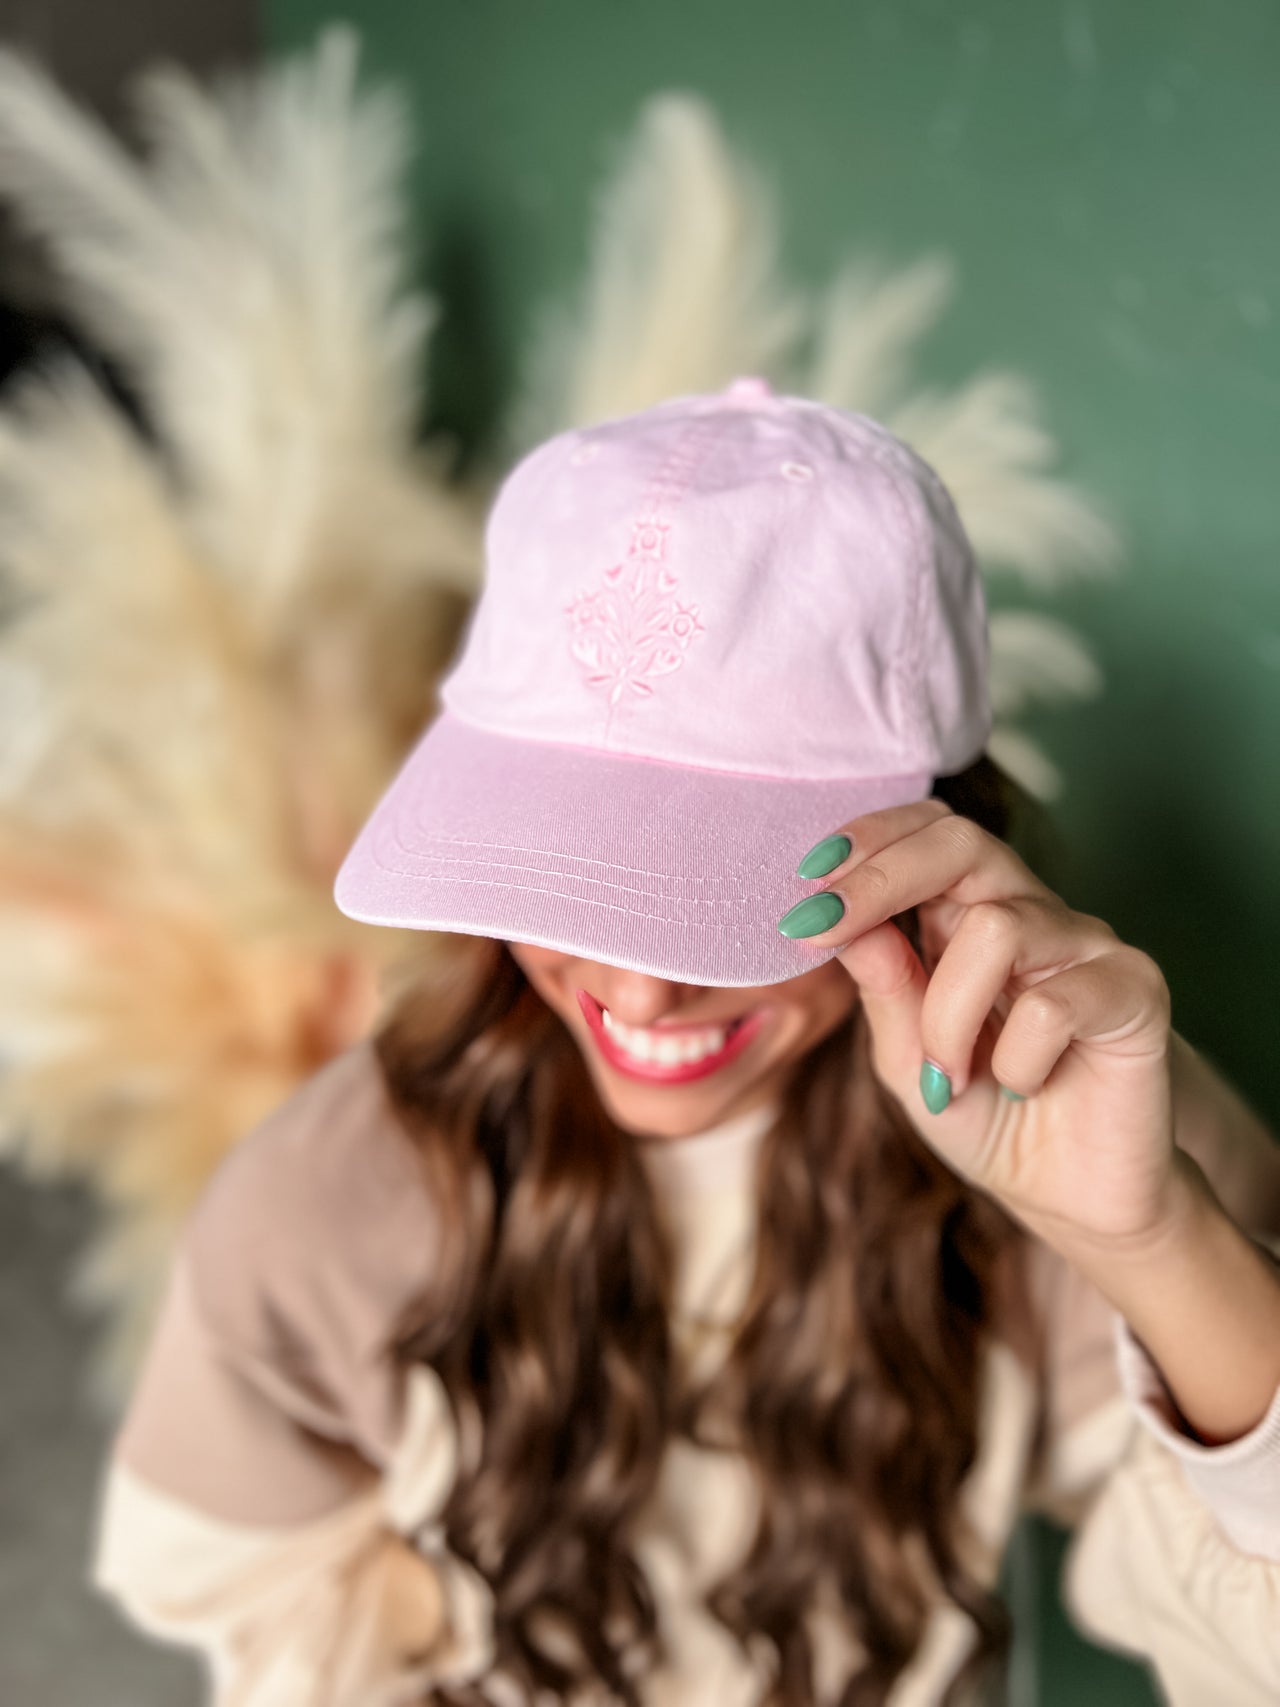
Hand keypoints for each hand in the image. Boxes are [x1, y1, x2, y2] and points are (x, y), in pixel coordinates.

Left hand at [779, 799, 1178, 1254]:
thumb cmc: (985, 1117)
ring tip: (947, 1076)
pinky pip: (1054, 1004)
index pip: (927, 833)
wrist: (1066, 1197)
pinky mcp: (1134, 992)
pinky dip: (1018, 1058)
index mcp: (970, 917)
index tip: (804, 891)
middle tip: (822, 928)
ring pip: (995, 927)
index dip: (867, 844)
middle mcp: (1030, 914)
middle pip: (962, 841)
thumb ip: (883, 989)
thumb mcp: (905, 1059)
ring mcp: (1087, 946)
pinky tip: (1024, 1086)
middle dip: (881, 876)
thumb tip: (842, 922)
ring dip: (947, 1015)